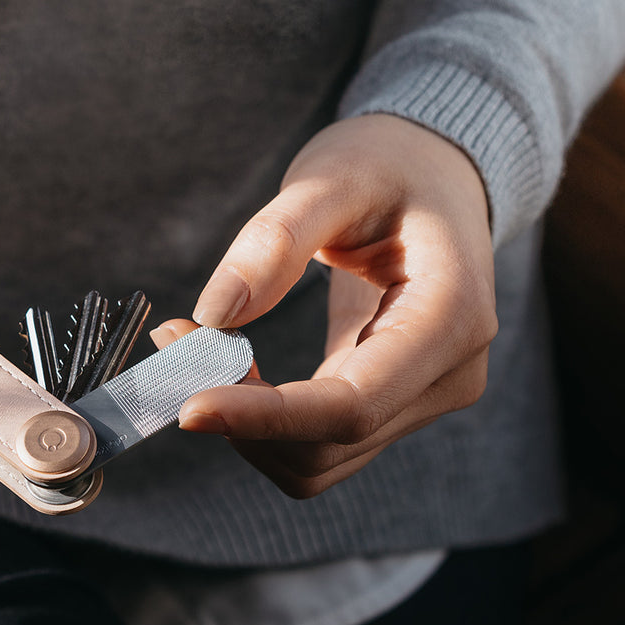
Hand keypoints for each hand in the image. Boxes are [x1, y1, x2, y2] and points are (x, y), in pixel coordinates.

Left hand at [177, 114, 497, 497]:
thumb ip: (276, 240)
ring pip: (317, 460)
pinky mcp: (393, 404)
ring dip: (243, 423)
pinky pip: (316, 442)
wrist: (436, 174)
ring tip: (193, 345)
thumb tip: (215, 316)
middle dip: (240, 412)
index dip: (266, 417)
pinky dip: (260, 420)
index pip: (351, 405)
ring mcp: (426, 397)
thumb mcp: (332, 175)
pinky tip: (224, 362)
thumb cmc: (388, 164)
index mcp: (451, 316)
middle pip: (329, 444)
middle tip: (173, 341)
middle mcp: (451, 374)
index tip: (189, 405)